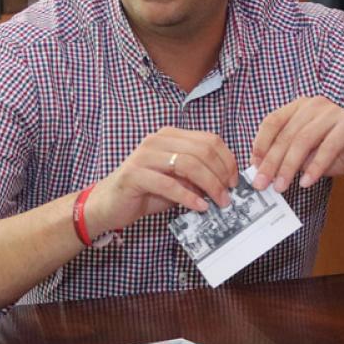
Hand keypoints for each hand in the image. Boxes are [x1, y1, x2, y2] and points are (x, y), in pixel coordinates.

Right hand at [84, 127, 238, 235]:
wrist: (109, 204)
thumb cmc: (146, 191)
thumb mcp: (177, 180)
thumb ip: (197, 175)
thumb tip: (227, 182)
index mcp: (170, 136)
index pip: (209, 140)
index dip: (227, 160)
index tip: (234, 181)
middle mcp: (157, 140)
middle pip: (202, 151)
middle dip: (220, 174)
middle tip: (228, 195)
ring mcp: (144, 156)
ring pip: (188, 164)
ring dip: (209, 185)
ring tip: (218, 202)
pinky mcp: (134, 175)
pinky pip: (169, 184)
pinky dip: (188, 197)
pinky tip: (199, 207)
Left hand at [250, 96, 343, 191]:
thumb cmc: (335, 154)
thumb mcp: (305, 155)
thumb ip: (285, 157)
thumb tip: (260, 171)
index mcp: (299, 107)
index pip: (272, 122)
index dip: (260, 144)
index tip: (253, 167)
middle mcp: (314, 104)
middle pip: (286, 134)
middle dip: (272, 162)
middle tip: (262, 184)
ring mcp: (333, 112)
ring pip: (303, 140)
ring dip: (289, 166)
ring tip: (281, 186)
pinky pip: (327, 147)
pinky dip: (315, 167)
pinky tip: (306, 182)